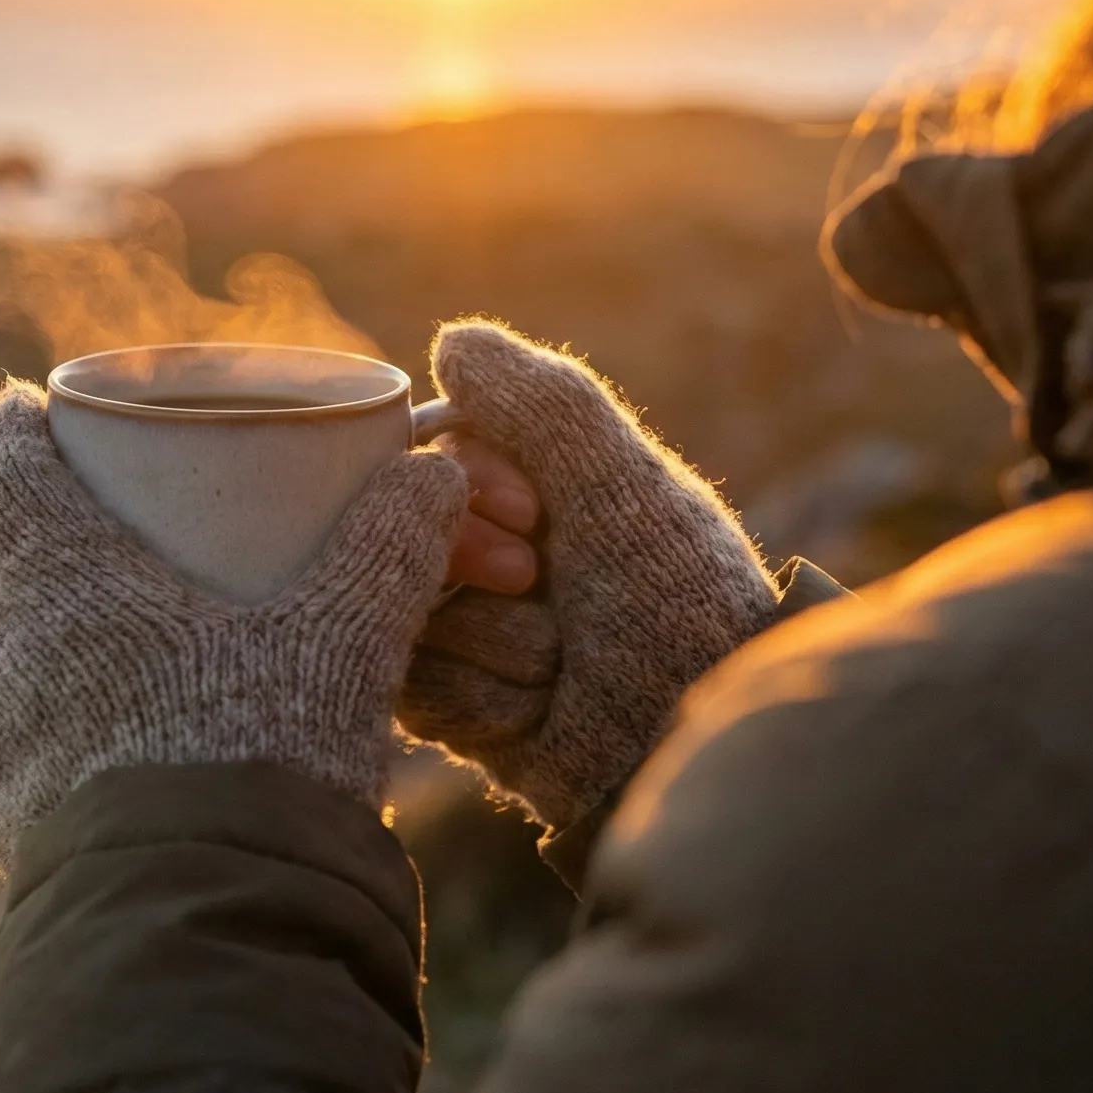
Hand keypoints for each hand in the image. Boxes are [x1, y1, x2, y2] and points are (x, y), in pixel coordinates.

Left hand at [0, 381, 468, 869]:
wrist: (195, 917)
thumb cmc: (254, 754)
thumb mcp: (338, 638)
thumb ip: (388, 548)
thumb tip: (438, 472)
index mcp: (55, 570)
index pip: (1, 461)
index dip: (19, 427)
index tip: (43, 410)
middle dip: (32, 518)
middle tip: (95, 510)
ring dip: (36, 615)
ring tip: (107, 614)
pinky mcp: (0, 807)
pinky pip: (11, 728)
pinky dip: (49, 703)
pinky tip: (108, 721)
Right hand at [398, 321, 776, 829]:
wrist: (694, 752)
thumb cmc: (680, 611)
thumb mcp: (626, 490)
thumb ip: (545, 404)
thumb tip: (452, 340)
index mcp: (542, 486)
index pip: (435, 449)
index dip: (469, 482)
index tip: (535, 515)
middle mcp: (497, 550)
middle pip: (402, 529)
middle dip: (475, 567)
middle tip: (544, 589)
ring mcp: (472, 630)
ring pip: (398, 608)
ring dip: (489, 643)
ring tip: (559, 670)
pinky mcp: (456, 709)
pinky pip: (409, 686)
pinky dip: (477, 702)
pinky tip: (535, 718)